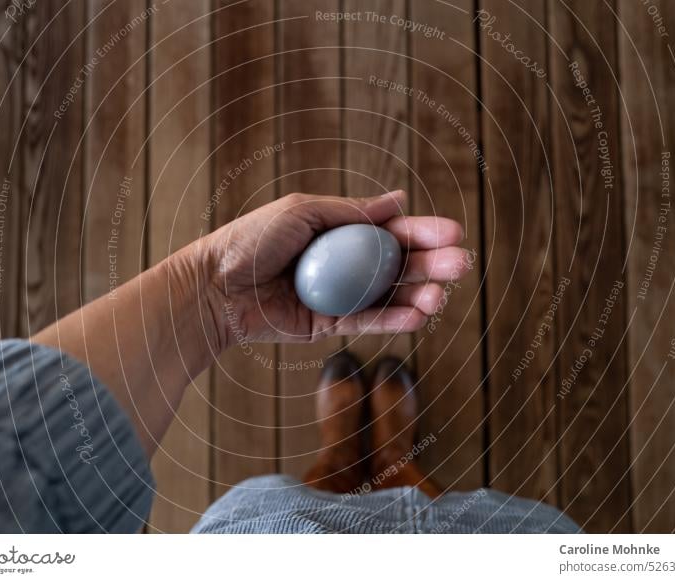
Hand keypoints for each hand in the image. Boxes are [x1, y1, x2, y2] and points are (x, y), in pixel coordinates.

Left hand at [189, 191, 472, 349]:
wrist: (213, 289)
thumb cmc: (250, 241)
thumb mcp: (301, 212)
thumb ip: (350, 211)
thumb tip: (398, 200)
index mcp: (339, 230)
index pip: (390, 230)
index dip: (423, 231)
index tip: (454, 232)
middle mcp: (344, 263)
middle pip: (398, 264)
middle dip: (432, 264)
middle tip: (461, 265)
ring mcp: (338, 295)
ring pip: (389, 296)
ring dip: (420, 295)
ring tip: (442, 296)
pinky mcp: (328, 325)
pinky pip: (367, 323)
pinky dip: (393, 320)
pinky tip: (419, 316)